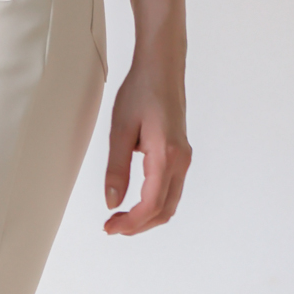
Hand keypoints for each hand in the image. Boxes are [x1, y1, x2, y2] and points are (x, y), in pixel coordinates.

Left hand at [103, 60, 191, 234]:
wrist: (162, 67)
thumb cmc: (141, 90)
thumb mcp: (120, 130)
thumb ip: (116, 169)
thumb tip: (112, 202)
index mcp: (166, 155)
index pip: (151, 204)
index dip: (130, 223)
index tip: (110, 226)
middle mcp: (180, 161)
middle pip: (163, 211)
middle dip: (138, 225)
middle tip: (112, 226)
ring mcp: (184, 159)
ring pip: (169, 204)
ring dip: (146, 218)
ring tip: (120, 217)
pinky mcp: (181, 156)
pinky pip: (171, 191)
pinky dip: (154, 205)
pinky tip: (135, 203)